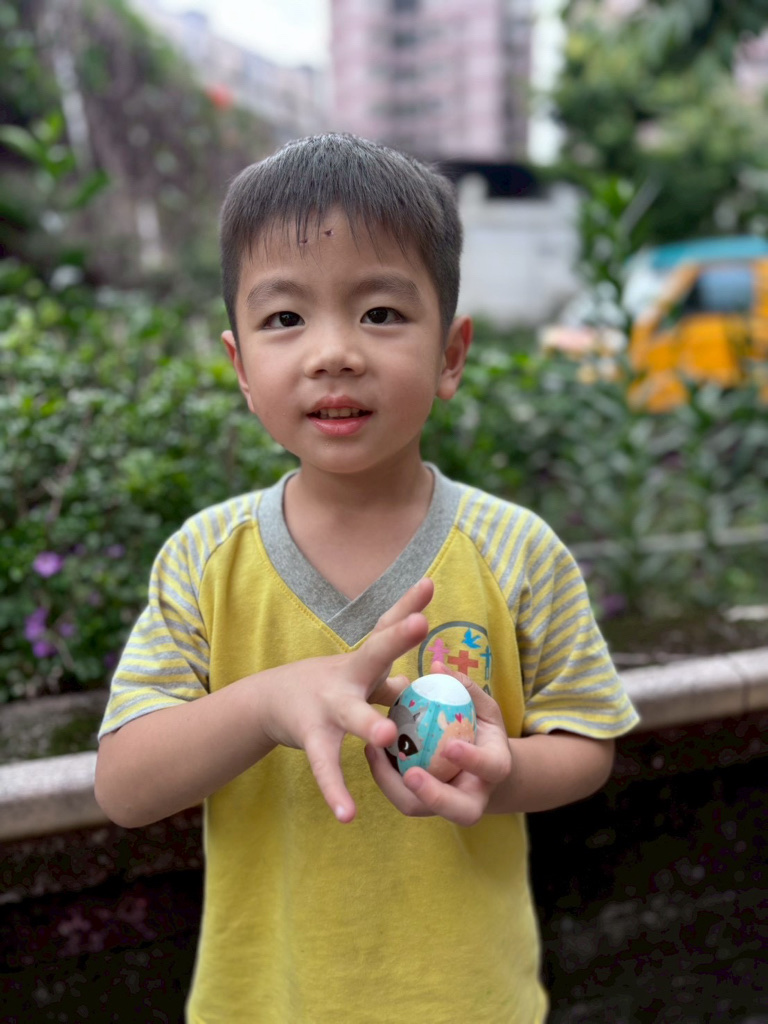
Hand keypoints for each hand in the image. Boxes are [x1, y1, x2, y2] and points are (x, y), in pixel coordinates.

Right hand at [260, 578, 433, 822]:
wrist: (267, 701)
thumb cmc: (326, 686)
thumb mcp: (357, 677)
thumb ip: (388, 678)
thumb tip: (415, 684)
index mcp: (363, 661)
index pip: (389, 628)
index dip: (409, 605)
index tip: (430, 583)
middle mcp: (346, 676)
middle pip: (374, 653)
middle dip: (397, 638)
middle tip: (422, 622)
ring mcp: (327, 706)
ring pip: (351, 715)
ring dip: (368, 723)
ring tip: (384, 735)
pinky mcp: (313, 738)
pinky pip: (326, 767)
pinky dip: (336, 791)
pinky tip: (348, 815)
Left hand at [365, 661, 512, 826]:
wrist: (481, 768)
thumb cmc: (482, 730)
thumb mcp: (482, 707)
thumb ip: (465, 689)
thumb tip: (437, 666)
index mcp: (496, 768)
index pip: (490, 767)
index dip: (472, 760)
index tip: (450, 746)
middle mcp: (475, 796)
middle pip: (459, 811)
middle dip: (432, 795)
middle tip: (410, 774)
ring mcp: (447, 806)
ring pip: (418, 807)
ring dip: (393, 785)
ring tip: (375, 752)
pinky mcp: (423, 805)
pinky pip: (401, 798)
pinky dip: (384, 778)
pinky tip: (373, 752)